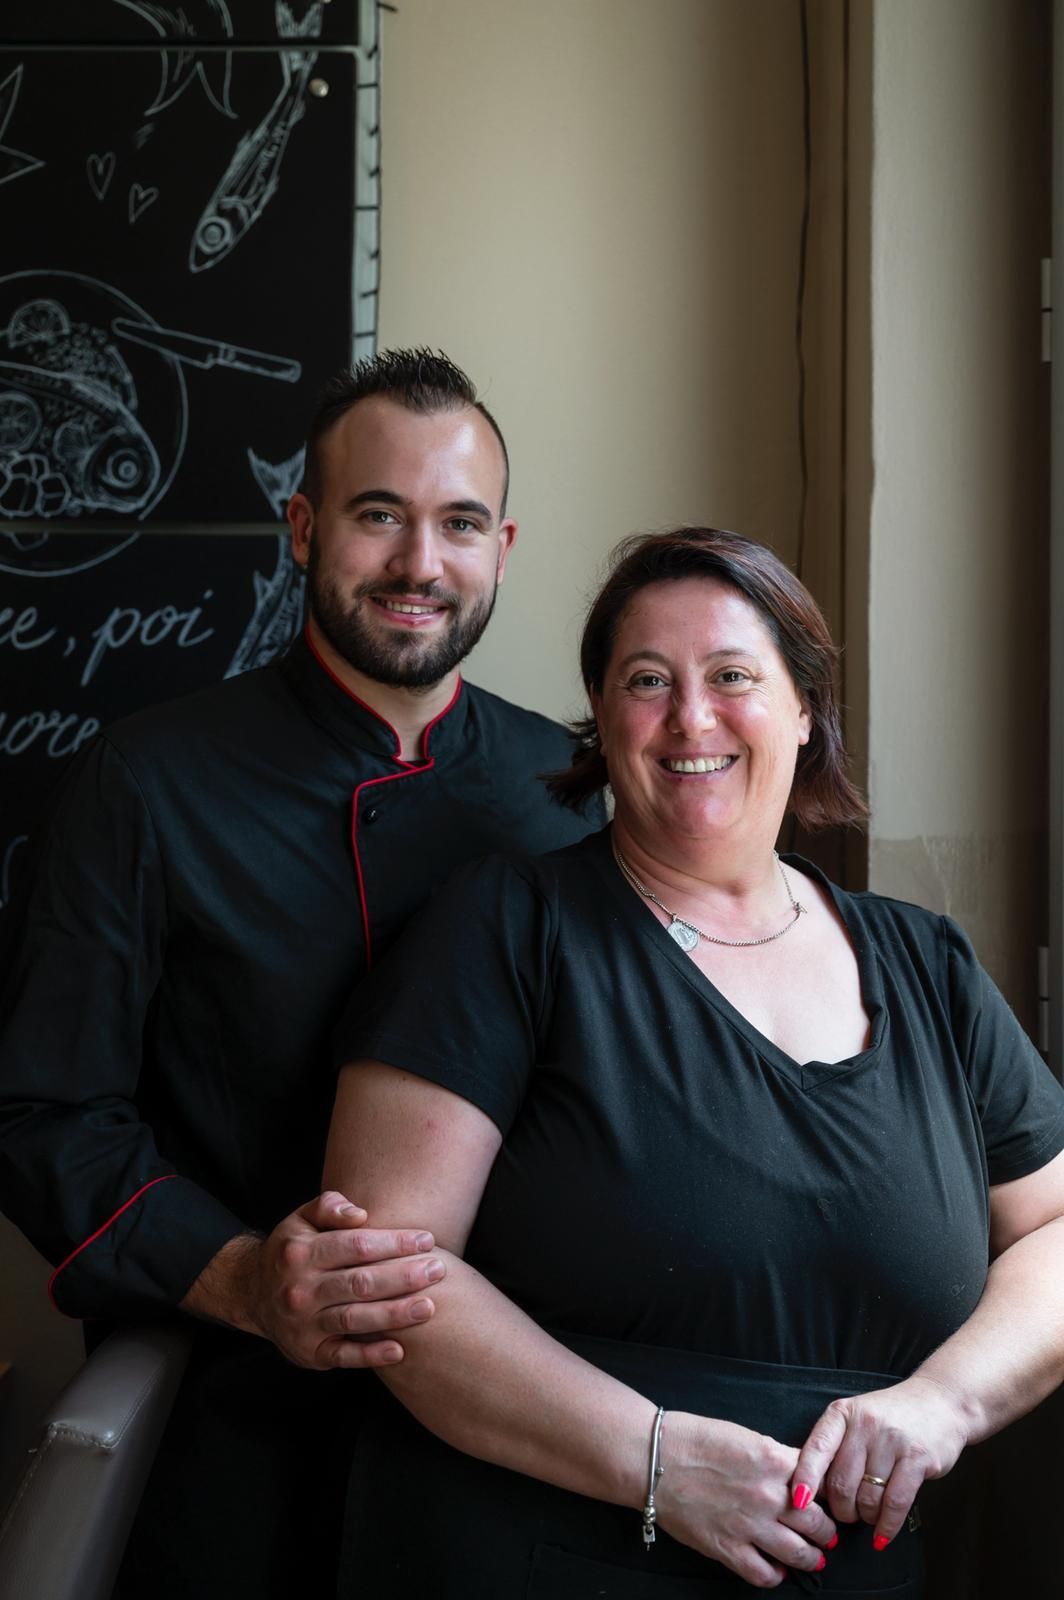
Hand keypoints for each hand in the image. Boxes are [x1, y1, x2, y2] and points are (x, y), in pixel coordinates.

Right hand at [183, 1191, 445, 1369]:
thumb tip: (360, 1213)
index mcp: (300, 1252)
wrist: (253, 1294)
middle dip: (404, 1276)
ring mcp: (303, 1324)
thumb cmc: (293, 1251)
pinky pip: (344, 1356)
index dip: (393, 1242)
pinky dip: (371, 1355)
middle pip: (360, 1283)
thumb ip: (329, 1207)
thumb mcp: (301, 1220)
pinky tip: (400, 1350)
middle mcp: (299, 1289)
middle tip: (438, 1270)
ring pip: (355, 1319)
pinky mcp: (309, 1353)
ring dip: (395, 1314)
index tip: (426, 1239)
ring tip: (429, 1307)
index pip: (355, 1245)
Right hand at [655, 1411, 836, 1588]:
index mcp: (775, 1460)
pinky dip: (777, 1575)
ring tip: (814, 1556)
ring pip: (800, 1552)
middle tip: (827, 1532)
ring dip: (812, 1556)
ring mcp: (749, 1525)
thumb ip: (776, 1457)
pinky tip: (777, 1569)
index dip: (827, 1493)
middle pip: (818, 1522)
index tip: (828, 1499)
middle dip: (826, 1529)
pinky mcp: (727, 1549)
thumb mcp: (745, 1436)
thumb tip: (797, 1474)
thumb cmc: (694, 1440)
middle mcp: (769, 1495)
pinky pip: (764, 1574)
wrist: (655, 1458)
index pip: (820, 1482)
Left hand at [790, 1376, 970, 1549]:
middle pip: (840, 1483)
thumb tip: (810, 1490)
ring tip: (869, 1515)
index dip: (804, 1478)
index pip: (816, 1449)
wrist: (940, 1401)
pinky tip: (883, 1536)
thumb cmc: (890, 1418)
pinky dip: (887, 1526)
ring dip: (866, 1517)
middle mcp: (865, 1424)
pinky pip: (895, 1503)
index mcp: (842, 1414)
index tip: (797, 1503)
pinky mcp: (918, 1458)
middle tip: (848, 1514)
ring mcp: (892, 1440)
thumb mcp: (856, 1419)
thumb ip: (835, 1447)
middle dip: (841, 1510)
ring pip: (867, 1497)